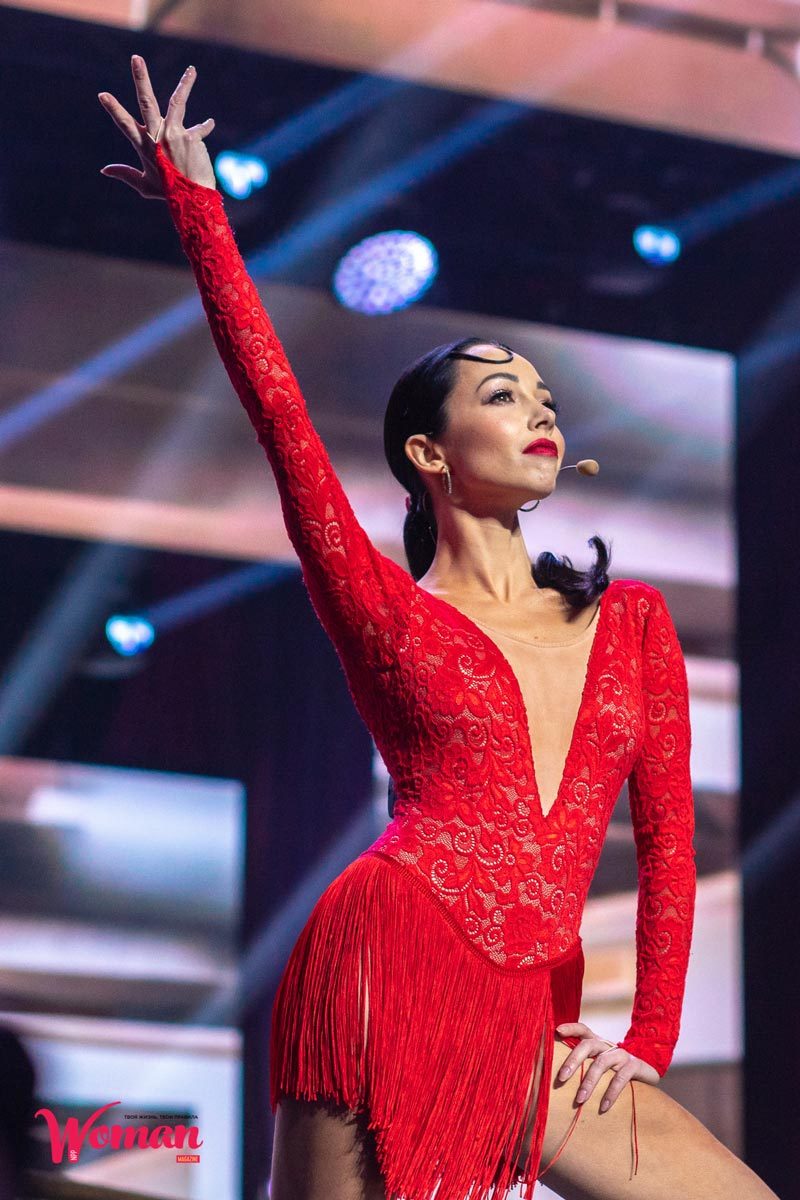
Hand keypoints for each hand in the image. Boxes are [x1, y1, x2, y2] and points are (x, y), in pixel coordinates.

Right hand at [98, 54, 216, 198]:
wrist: (194, 200)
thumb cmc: (169, 193)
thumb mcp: (144, 185)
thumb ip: (125, 174)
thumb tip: (103, 170)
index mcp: (144, 146)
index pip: (125, 124)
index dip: (114, 109)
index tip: (102, 94)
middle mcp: (158, 137)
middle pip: (147, 102)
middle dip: (141, 79)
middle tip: (136, 58)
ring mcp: (174, 135)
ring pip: (177, 102)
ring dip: (185, 84)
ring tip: (192, 69)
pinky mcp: (190, 137)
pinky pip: (199, 129)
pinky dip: (205, 127)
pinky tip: (210, 124)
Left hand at [555, 1022, 659, 1112]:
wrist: (647, 1075)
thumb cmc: (615, 1071)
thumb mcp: (599, 1065)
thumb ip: (583, 1066)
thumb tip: (558, 1079)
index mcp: (597, 1042)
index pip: (583, 1029)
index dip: (571, 1028)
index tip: (557, 1031)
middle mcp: (607, 1045)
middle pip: (588, 1045)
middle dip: (573, 1060)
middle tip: (560, 1078)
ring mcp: (621, 1054)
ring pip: (601, 1062)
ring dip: (588, 1082)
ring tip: (579, 1100)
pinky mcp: (634, 1066)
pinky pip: (620, 1078)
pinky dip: (610, 1093)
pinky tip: (603, 1107)